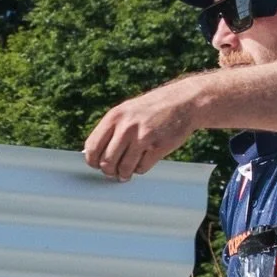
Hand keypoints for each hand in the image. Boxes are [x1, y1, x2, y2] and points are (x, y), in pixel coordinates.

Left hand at [83, 82, 197, 180]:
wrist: (183, 102)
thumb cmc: (152, 109)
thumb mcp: (126, 111)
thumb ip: (110, 129)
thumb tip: (93, 154)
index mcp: (114, 117)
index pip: (92, 147)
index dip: (93, 161)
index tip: (98, 165)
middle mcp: (126, 126)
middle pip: (107, 161)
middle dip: (109, 171)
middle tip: (114, 172)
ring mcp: (143, 137)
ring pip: (124, 168)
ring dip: (124, 174)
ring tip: (126, 173)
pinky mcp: (158, 146)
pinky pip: (142, 168)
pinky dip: (140, 169)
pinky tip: (142, 162)